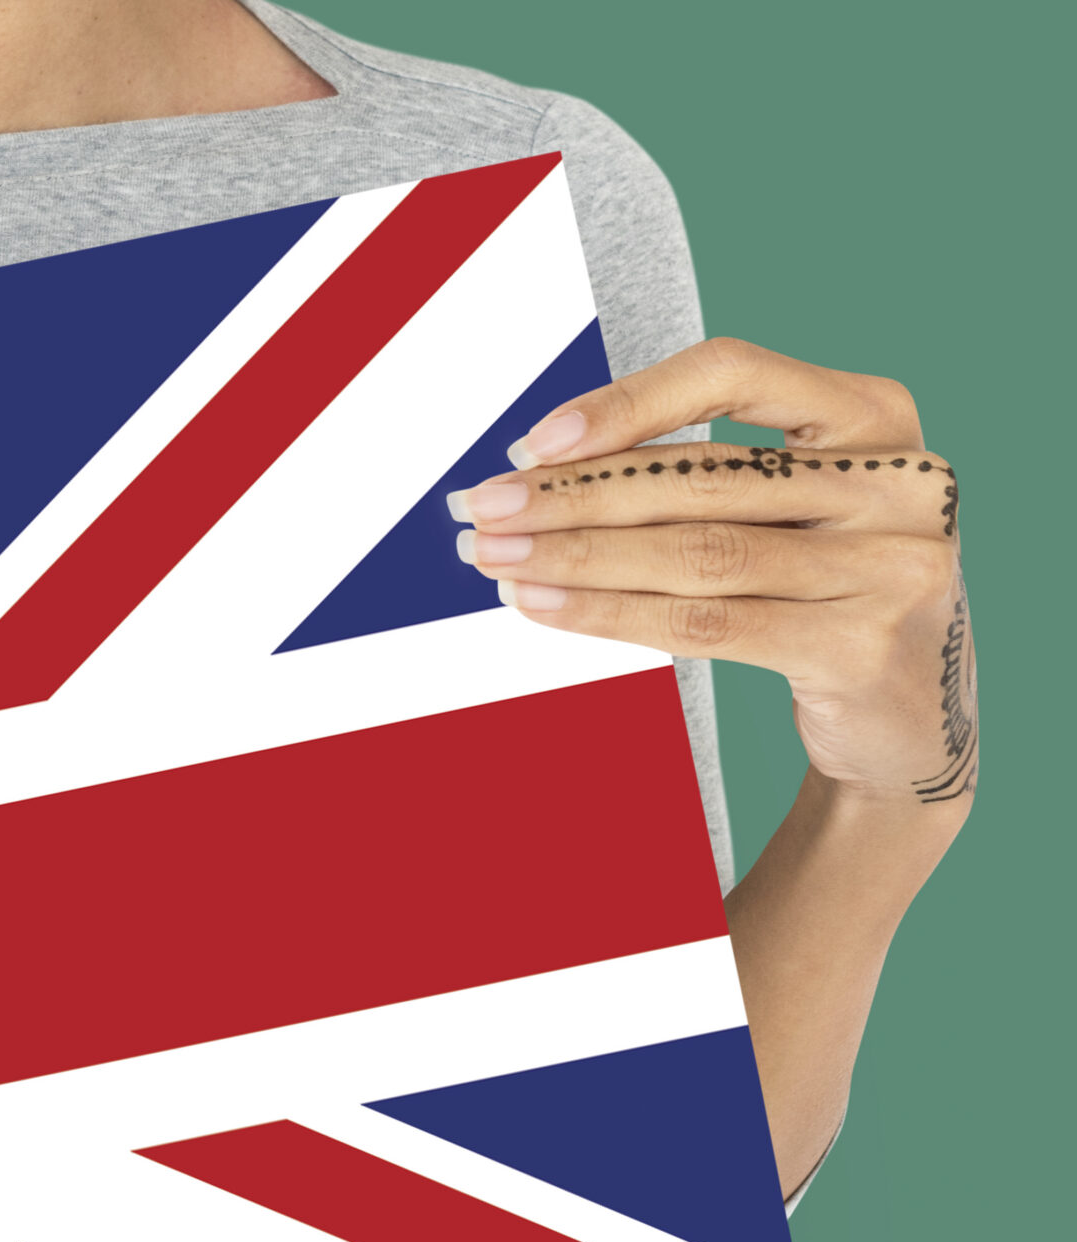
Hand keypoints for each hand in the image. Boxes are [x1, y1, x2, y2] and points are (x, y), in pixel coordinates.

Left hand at [448, 336, 975, 811]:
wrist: (908, 720)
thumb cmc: (824, 594)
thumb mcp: (789, 512)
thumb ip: (701, 477)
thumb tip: (540, 469)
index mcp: (875, 416)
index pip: (734, 373)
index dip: (626, 401)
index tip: (534, 442)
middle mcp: (897, 481)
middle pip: (701, 475)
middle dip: (572, 493)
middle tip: (482, 508)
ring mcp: (890, 565)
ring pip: (697, 553)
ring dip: (576, 556)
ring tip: (496, 559)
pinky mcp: (860, 647)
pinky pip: (707, 623)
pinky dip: (611, 614)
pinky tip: (544, 607)